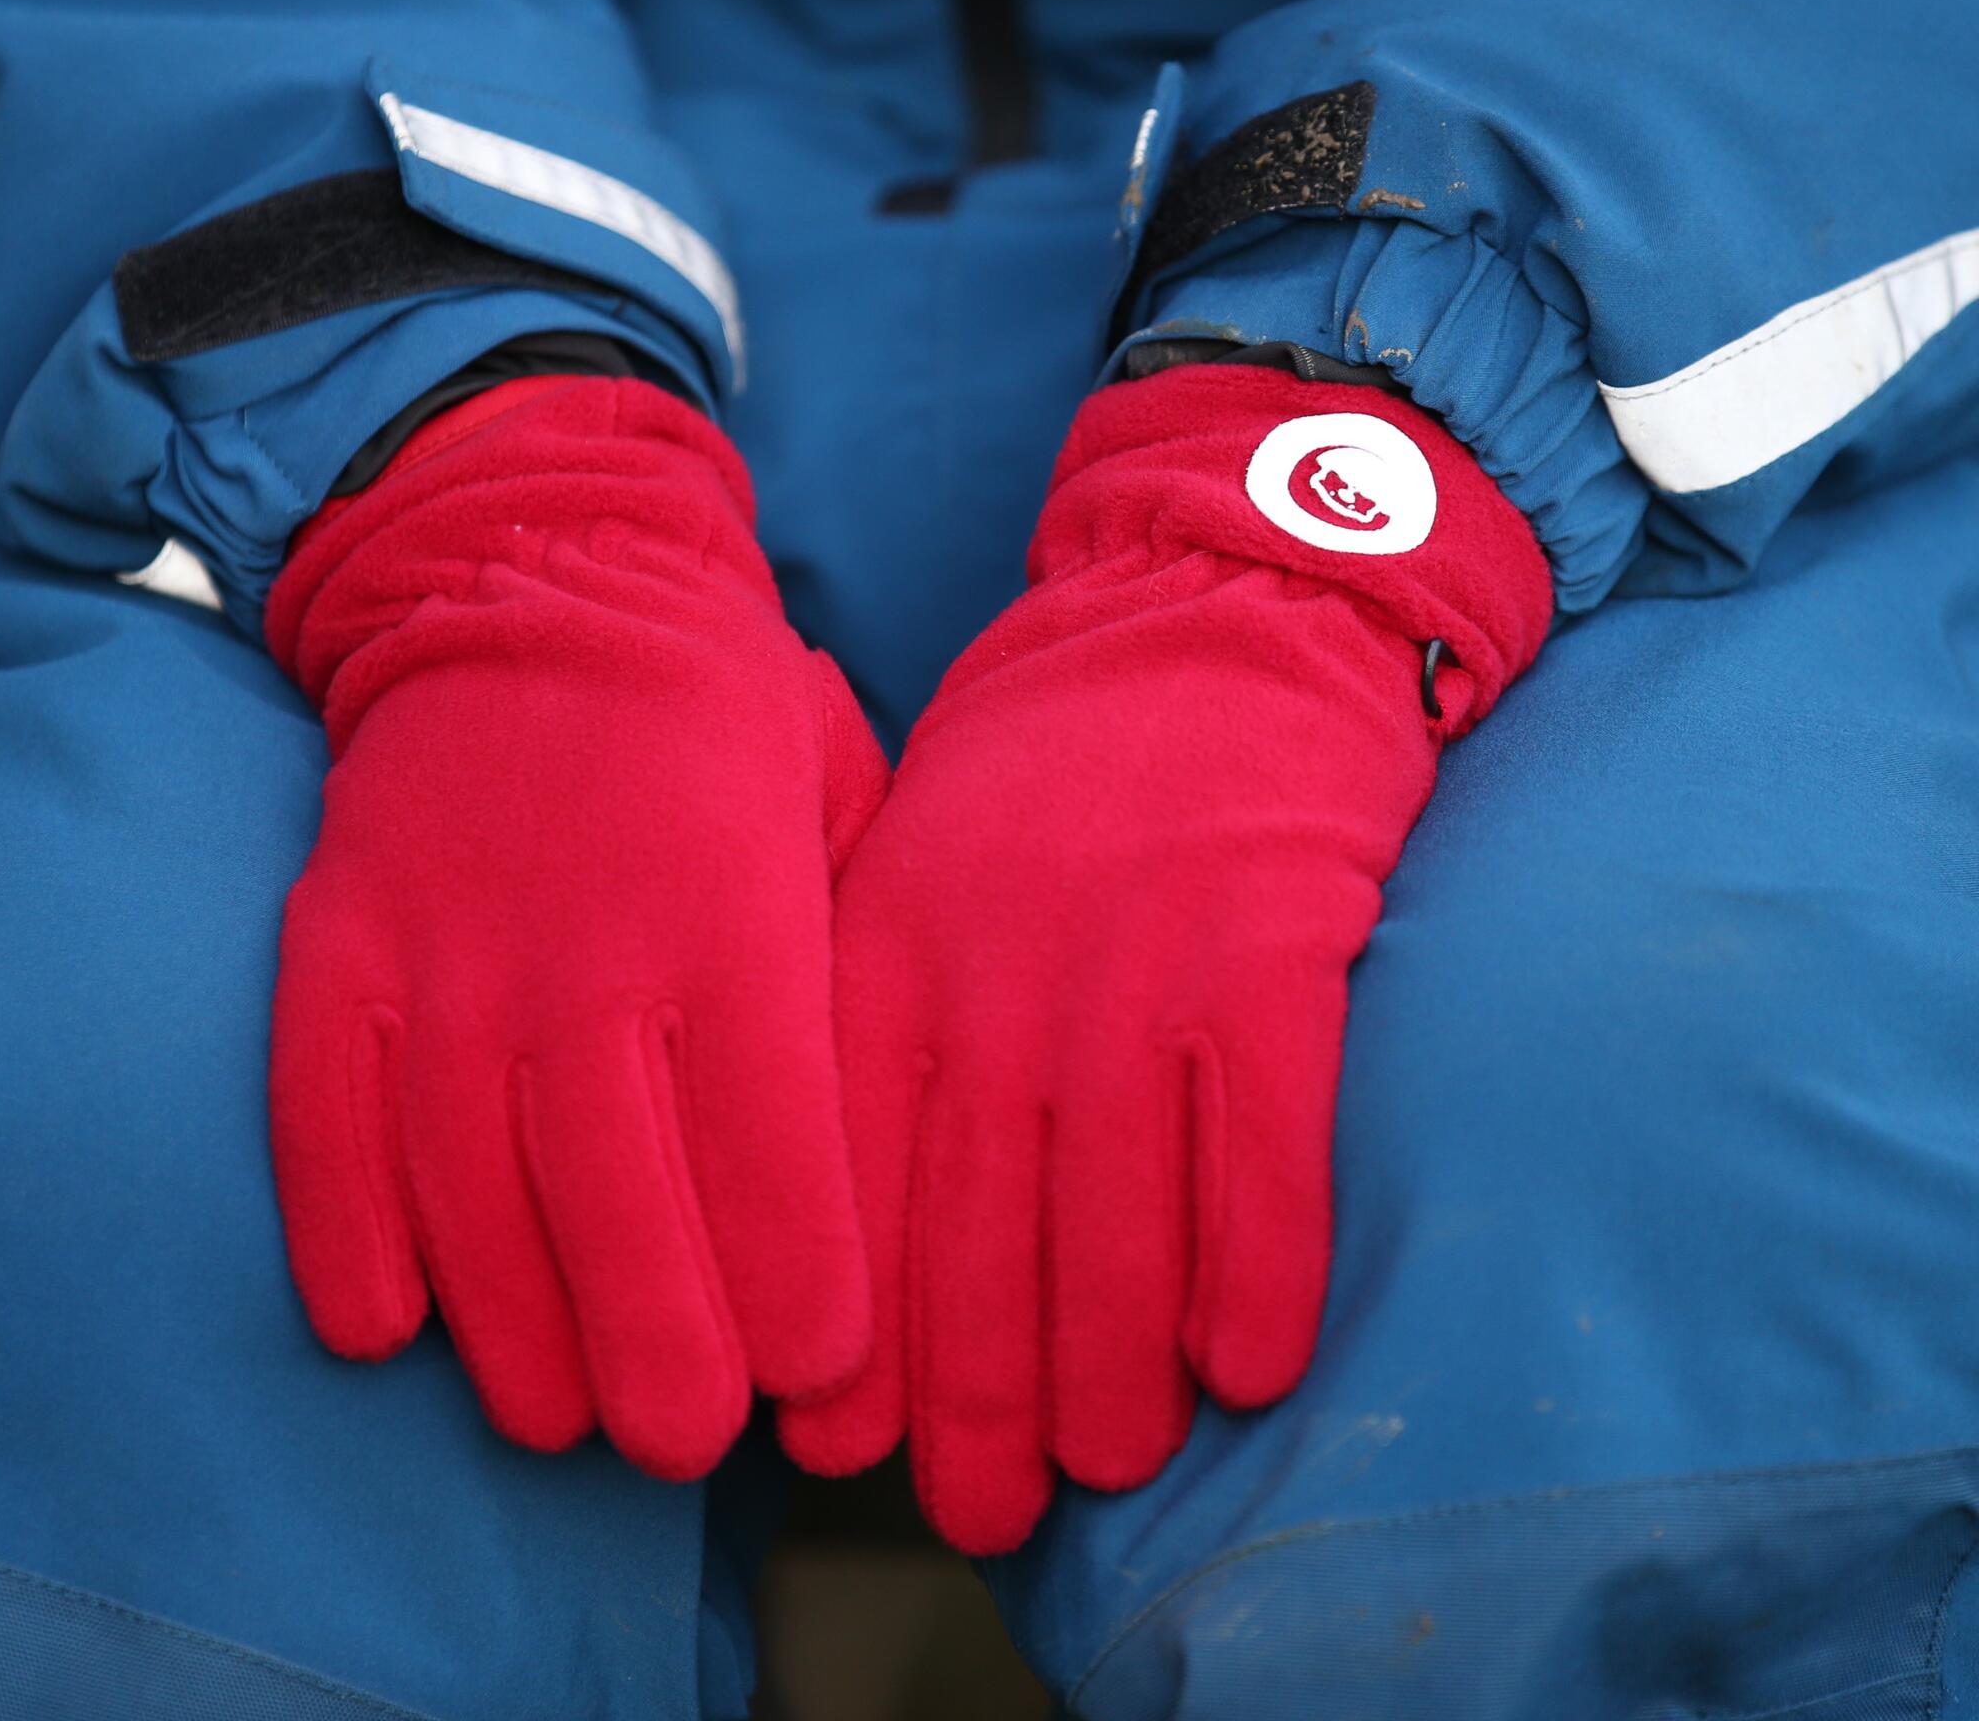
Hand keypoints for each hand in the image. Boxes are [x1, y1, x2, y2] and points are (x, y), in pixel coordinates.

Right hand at [267, 375, 886, 1477]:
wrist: (542, 573)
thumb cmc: (727, 716)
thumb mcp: (841, 799)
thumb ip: (856, 957)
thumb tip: (892, 1137)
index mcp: (735, 910)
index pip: (775, 1136)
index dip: (800, 1274)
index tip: (822, 1372)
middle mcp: (584, 945)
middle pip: (618, 1194)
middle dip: (661, 1344)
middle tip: (684, 1437)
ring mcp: (444, 948)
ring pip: (467, 1186)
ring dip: (513, 1324)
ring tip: (560, 1415)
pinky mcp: (337, 945)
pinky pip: (324, 1114)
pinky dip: (344, 1230)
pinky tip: (386, 1326)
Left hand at [781, 363, 1549, 1549]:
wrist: (1217, 604)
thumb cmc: (1059, 750)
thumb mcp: (914, 845)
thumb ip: (877, 996)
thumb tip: (852, 1194)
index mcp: (891, 947)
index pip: (849, 1179)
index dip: (851, 1331)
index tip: (840, 1443)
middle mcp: (999, 974)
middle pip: (976, 1234)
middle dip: (971, 1396)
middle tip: (974, 1508)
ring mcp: (1136, 970)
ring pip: (1114, 1228)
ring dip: (1108, 1371)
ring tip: (1103, 1460)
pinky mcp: (1271, 959)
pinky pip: (1263, 1163)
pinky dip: (1257, 1281)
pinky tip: (1251, 1373)